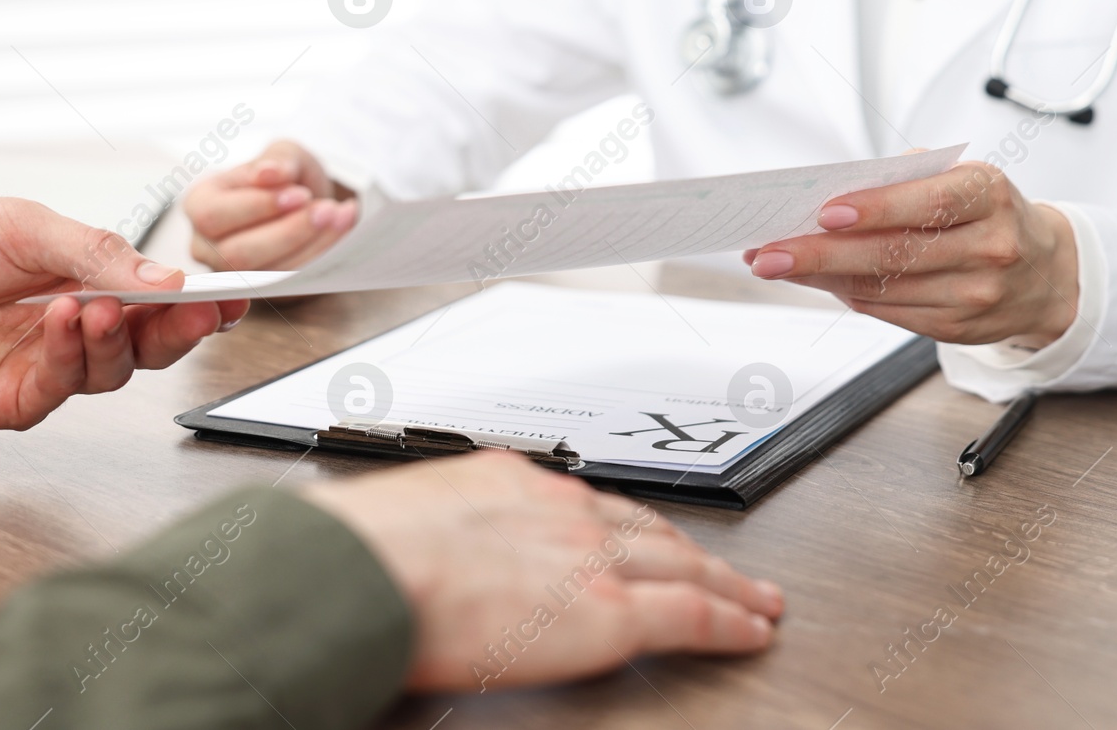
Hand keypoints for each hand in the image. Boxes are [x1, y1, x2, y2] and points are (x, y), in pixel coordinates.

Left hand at [0, 199, 250, 430]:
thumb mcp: (26, 226)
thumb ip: (98, 253)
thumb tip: (166, 276)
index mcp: (85, 280)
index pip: (159, 298)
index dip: (200, 301)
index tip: (236, 294)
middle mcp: (72, 328)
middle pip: (151, 345)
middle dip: (181, 329)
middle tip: (197, 310)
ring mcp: (42, 368)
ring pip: (112, 371)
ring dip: (116, 339)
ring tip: (98, 305)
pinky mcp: (8, 402)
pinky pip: (59, 391)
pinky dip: (68, 355)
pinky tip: (60, 321)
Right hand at [184, 140, 357, 270]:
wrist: (305, 204)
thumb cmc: (284, 178)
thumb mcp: (282, 156)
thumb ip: (277, 160)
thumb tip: (269, 173)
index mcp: (200, 205)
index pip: (213, 215)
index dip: (258, 207)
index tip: (300, 193)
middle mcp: (207, 245)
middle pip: (237, 253)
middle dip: (288, 232)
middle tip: (326, 209)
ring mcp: (233, 274)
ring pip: (266, 274)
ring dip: (311, 246)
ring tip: (341, 215)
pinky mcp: (265, 289)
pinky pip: (291, 283)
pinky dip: (322, 256)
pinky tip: (343, 230)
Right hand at [301, 452, 783, 692]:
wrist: (360, 568)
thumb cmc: (360, 554)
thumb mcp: (401, 524)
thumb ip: (434, 537)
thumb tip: (417, 563)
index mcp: (511, 483)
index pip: (592, 506)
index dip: (632, 529)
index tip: (649, 542)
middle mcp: (560, 508)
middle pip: (651, 531)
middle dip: (697, 553)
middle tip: (731, 571)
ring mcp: (589, 555)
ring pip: (684, 565)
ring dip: (727, 583)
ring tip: (756, 601)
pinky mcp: (606, 608)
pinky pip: (690, 615)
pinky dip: (730, 622)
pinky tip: (751, 632)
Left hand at [745, 161, 1078, 347]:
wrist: (1046, 273)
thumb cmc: (988, 214)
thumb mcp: (963, 179)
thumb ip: (905, 179)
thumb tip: (831, 192)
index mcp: (989, 195)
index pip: (929, 202)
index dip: (876, 208)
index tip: (826, 211)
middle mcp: (989, 247)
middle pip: (894, 254)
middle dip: (820, 253)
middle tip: (769, 251)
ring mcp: (976, 294)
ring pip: (882, 288)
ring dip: (819, 278)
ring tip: (776, 263)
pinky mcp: (957, 329)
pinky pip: (887, 312)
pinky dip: (844, 294)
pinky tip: (816, 280)